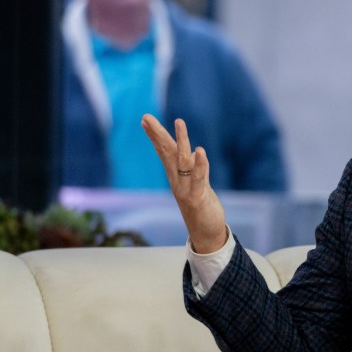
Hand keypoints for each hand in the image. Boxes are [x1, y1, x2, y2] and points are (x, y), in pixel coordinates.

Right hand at [141, 114, 227, 252]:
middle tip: (146, 117)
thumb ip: (193, 169)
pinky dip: (200, 164)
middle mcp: (177, 180)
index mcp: (176, 176)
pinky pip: (198, 178)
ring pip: (182, 161)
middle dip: (157, 134)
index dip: (156, 135)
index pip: (164, 152)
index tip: (145, 119)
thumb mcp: (197, 184)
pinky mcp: (197, 197)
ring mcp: (186, 189)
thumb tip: (191, 152)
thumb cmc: (201, 208)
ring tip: (179, 121)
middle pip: (167, 153)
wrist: (205, 234)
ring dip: (181, 141)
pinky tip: (200, 150)